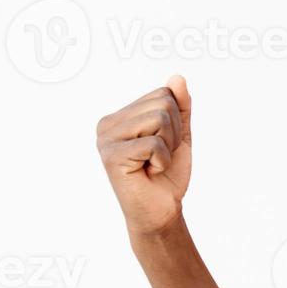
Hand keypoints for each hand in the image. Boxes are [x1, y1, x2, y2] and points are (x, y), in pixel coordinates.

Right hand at [96, 75, 192, 236]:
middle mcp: (108, 123)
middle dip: (174, 133)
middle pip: (163, 103)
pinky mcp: (111, 156)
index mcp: (121, 116)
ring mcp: (106, 139)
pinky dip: (162, 160)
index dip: (177, 121)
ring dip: (168, 146)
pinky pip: (154, 144)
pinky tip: (149, 171)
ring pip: (159, 119)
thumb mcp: (180, 135)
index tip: (164, 144)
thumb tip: (177, 78)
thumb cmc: (167, 174)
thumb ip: (180, 107)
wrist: (161, 210)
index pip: (163, 94)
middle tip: (159, 156)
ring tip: (153, 163)